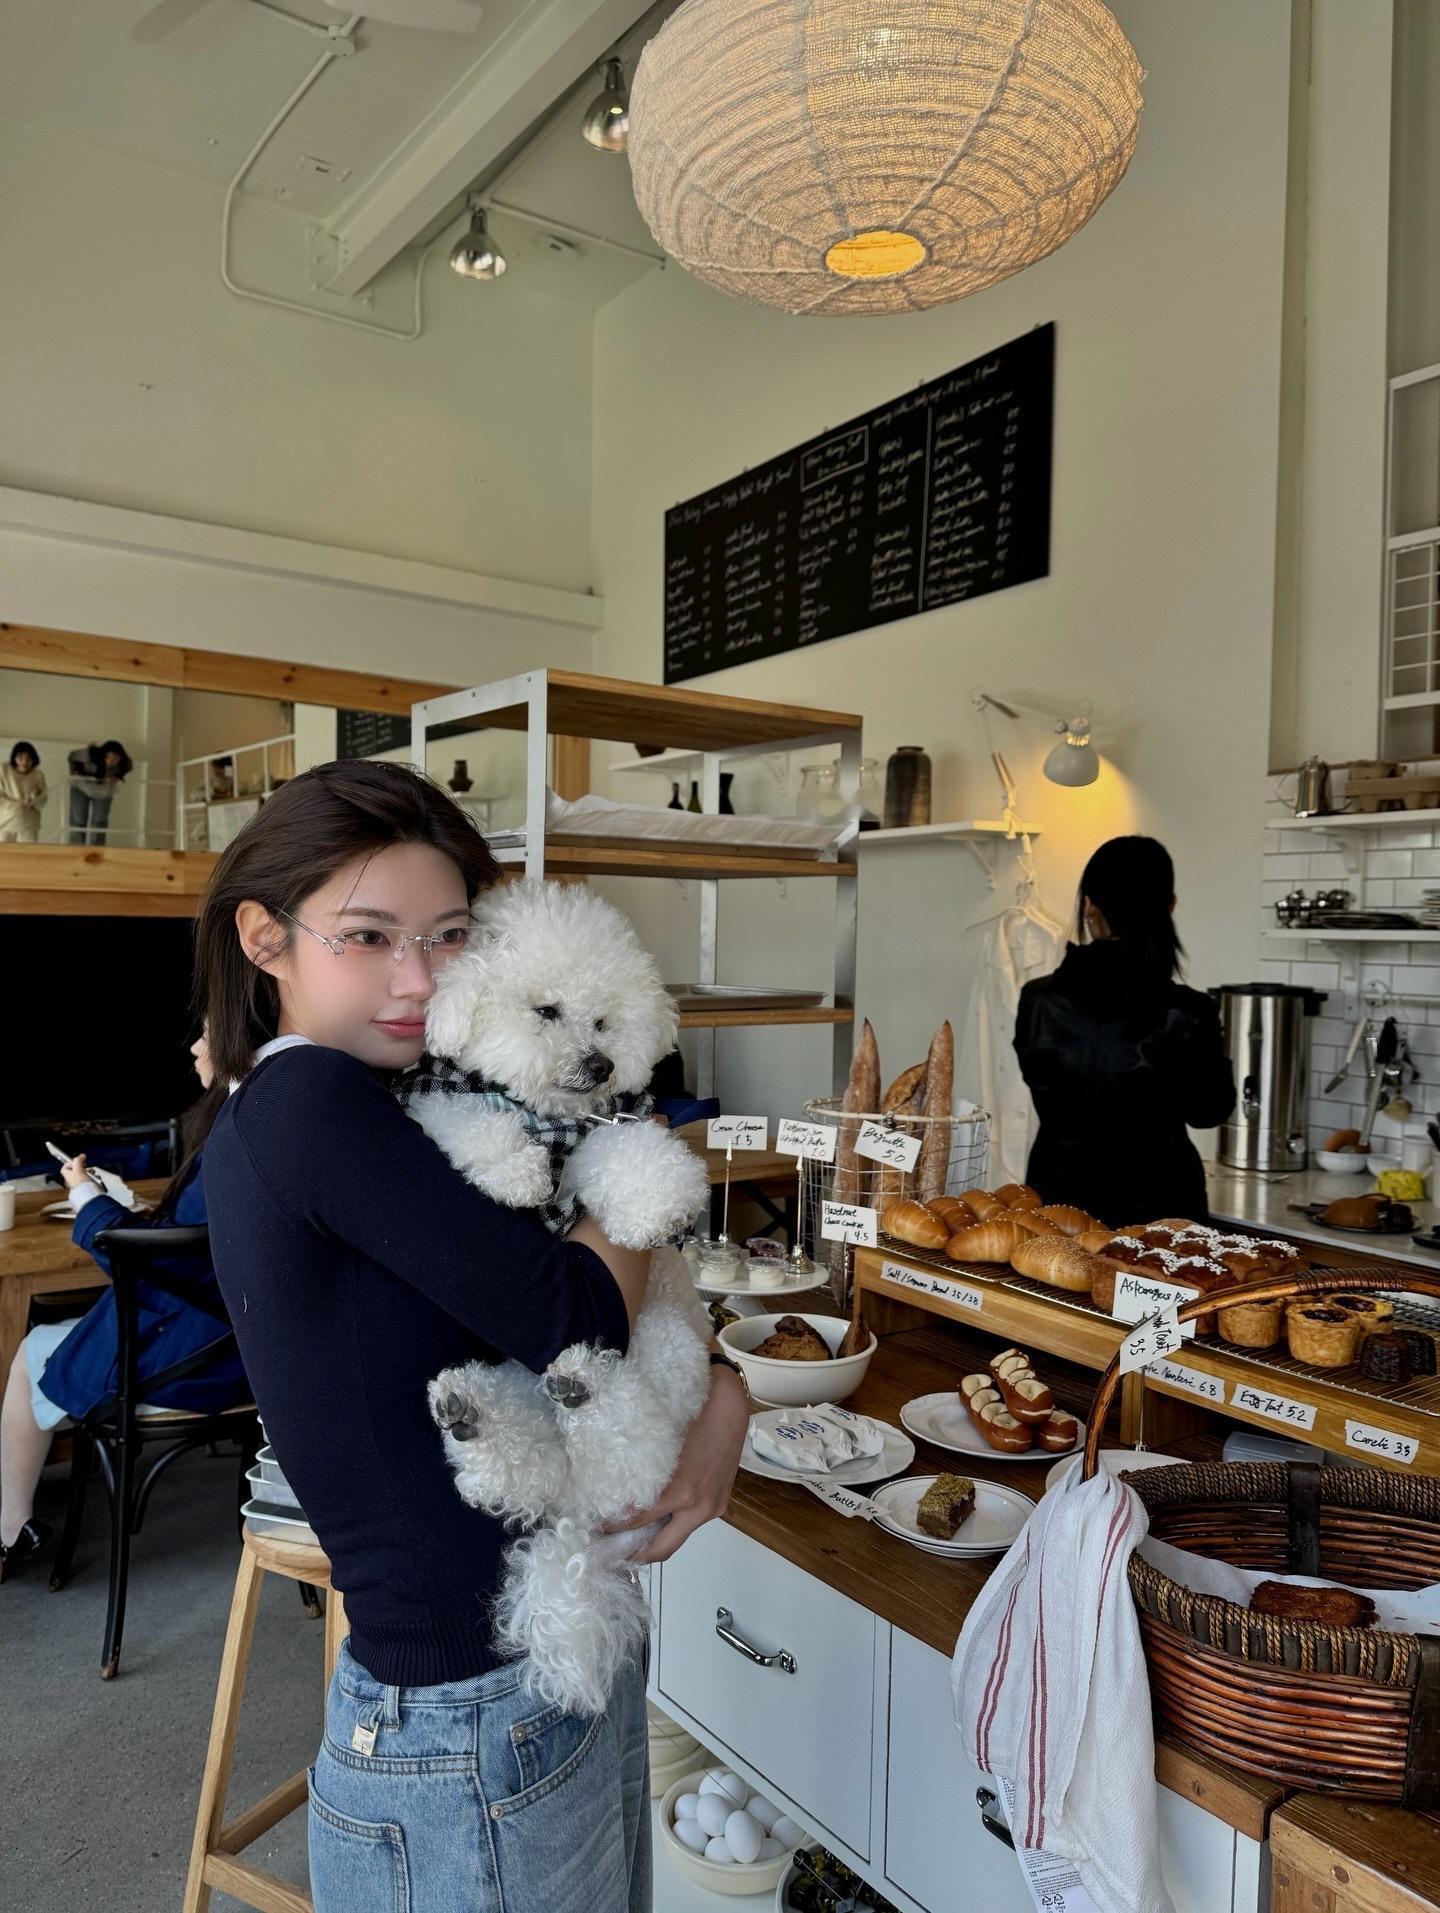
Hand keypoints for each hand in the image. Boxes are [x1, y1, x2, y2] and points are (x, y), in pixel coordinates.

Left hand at [59, 1153, 90, 1191]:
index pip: (65, 1167)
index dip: (70, 1163)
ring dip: (89, 1172)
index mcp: (68, 1176)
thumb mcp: (78, 1169)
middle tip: (86, 1167)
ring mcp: (79, 1183)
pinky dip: (93, 1178)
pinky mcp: (86, 1186)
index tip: (77, 1161)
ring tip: (92, 1174)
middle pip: (76, 1170)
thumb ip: (78, 1161)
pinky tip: (95, 1179)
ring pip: (84, 1174)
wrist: (88, 1194)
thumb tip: (81, 1156)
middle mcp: (72, 1180)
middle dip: (83, 1167)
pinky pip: (90, 1179)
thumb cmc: (81, 1185)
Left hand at [602, 1365, 748, 1564]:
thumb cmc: (692, 1413)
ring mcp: (712, 1508)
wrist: (730, 1404)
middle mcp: (697, 1507)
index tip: (596, 1527)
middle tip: (612, 1549)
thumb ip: (640, 1472)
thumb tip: (615, 1493)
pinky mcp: (720, 1504)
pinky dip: (672, 1524)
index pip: (636, 1522)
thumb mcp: (659, 1441)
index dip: (613, 1528)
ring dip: (654, 1540)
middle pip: (661, 1548)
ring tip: (630, 1534)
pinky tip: (657, 1515)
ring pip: (677, 1538)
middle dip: (635, 1553)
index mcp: (680, 1492)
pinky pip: (690, 1523)